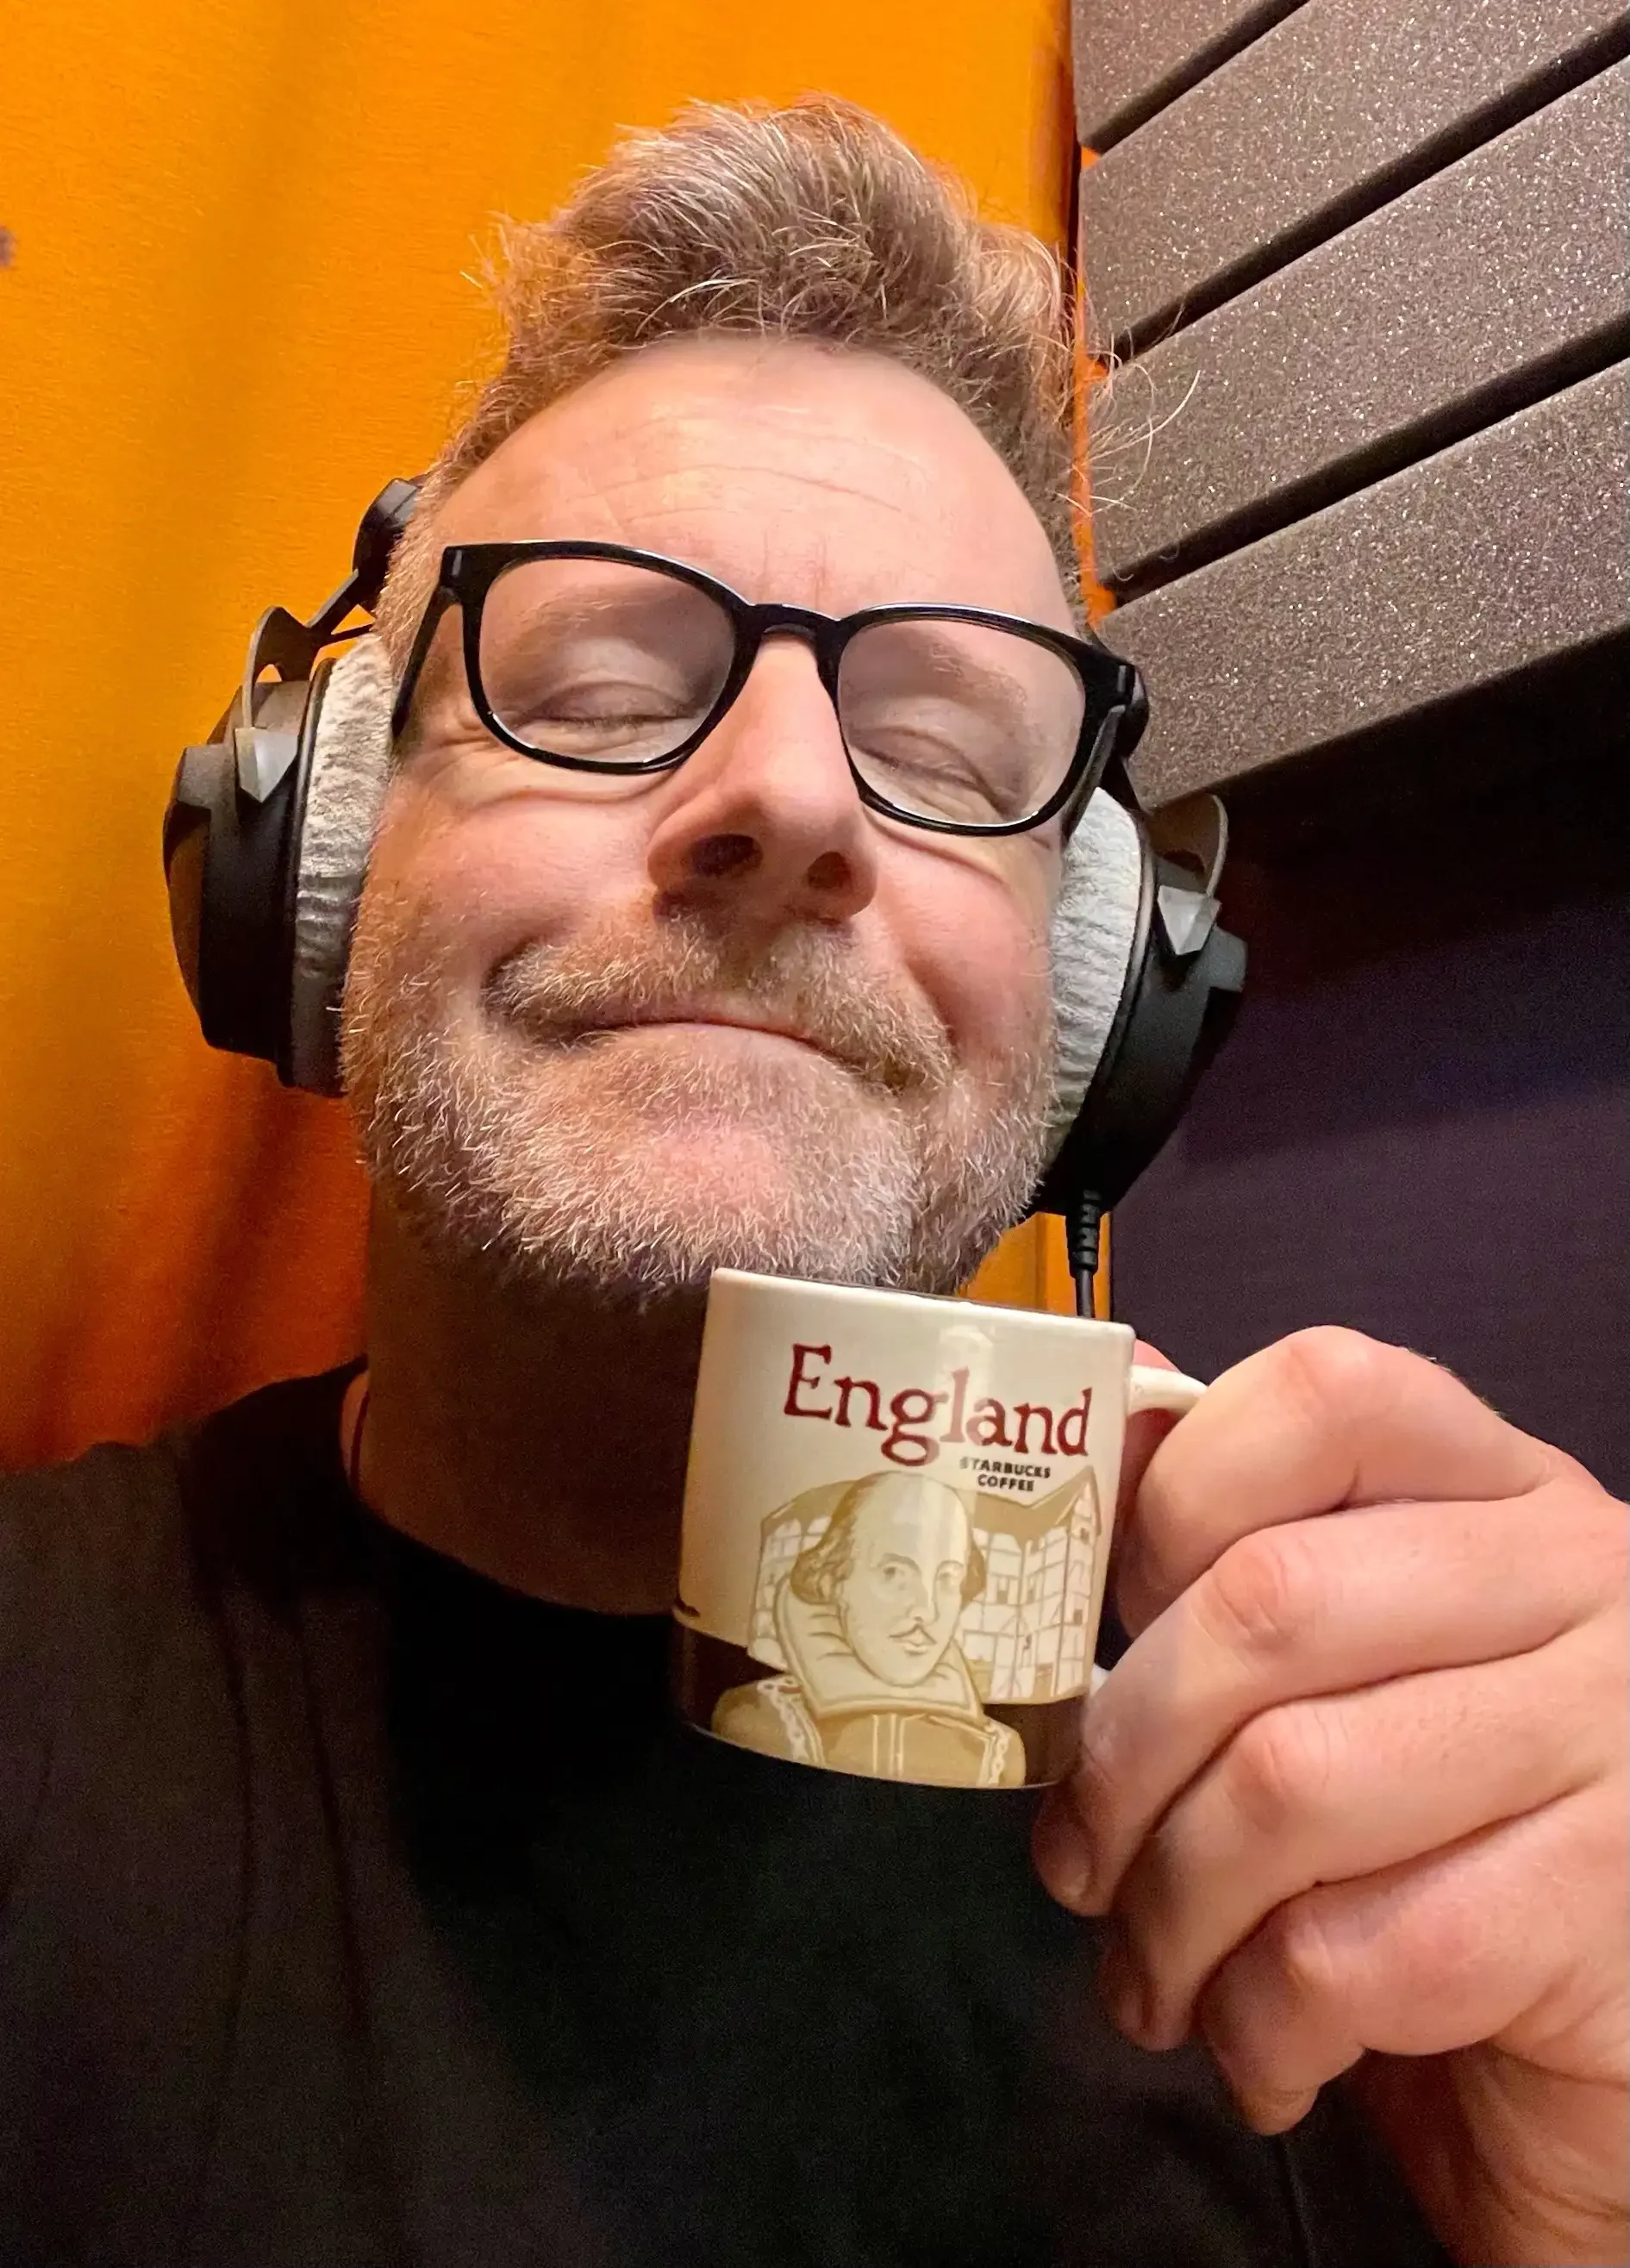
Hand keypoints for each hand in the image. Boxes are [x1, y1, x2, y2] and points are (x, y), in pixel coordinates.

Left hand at [1033, 1328, 1628, 2267]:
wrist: (1611, 2053)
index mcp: (1501, 1489)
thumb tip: (1094, 1402)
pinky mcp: (1610, 1907)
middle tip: (1077, 1859)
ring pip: (1290, 1783)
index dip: (1174, 1497)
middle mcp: (1581, 1580)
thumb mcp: (1361, 1661)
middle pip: (1269, 1599)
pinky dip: (1258, 2021)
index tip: (1111, 1619)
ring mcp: (1612, 1736)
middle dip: (1123, 1753)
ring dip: (1170, 1907)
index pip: (1324, 1394)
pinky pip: (1355, 1951)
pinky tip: (1260, 2055)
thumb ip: (1245, 1539)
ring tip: (1151, 1974)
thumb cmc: (1449, 1837)